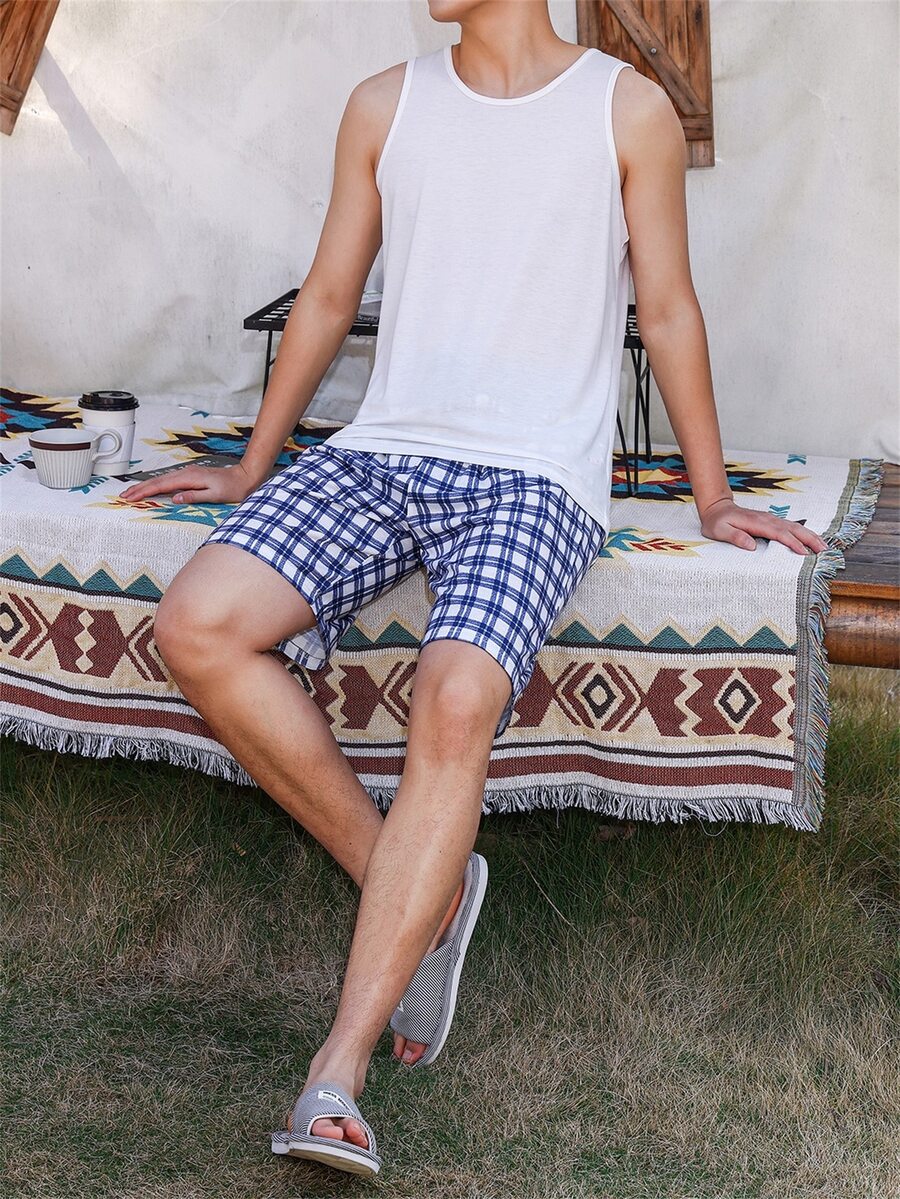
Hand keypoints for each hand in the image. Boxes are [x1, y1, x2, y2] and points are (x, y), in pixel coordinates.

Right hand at [118, 461, 261, 505]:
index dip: (144, 492)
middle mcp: (186, 473)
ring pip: (162, 480)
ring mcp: (188, 474)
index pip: (161, 486)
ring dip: (146, 486)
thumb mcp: (215, 496)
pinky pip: (169, 481)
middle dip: (139, 488)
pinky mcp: (191, 476)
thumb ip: (195, 497)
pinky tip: (152, 489)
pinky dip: (157, 485)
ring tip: (132, 493)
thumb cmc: (233, 489)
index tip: (130, 497)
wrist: (245, 477)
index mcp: (189, 478)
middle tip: (123, 496)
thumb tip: (175, 498)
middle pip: (157, 481)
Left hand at [699, 498, 828, 554]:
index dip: (792, 543)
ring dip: (810, 535)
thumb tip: (751, 545)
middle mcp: (767, 519)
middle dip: (809, 539)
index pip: (778, 533)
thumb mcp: (720, 531)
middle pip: (793, 528)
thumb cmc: (717, 522)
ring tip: (824, 546)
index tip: (804, 553)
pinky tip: (812, 539)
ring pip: (795, 526)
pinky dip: (804, 533)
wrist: (717, 508)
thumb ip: (735, 536)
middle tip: (824, 551)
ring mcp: (771, 519)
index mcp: (756, 522)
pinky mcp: (771, 522)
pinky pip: (791, 527)